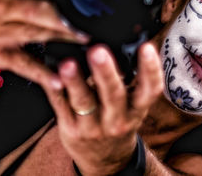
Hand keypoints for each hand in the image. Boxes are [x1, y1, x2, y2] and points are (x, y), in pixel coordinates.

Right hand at [0, 0, 87, 88]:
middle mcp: (4, 10)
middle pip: (35, 9)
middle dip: (62, 15)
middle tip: (86, 21)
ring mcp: (1, 33)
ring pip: (33, 33)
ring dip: (60, 36)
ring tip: (81, 40)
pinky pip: (23, 64)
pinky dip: (41, 73)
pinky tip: (56, 80)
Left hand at [46, 43, 163, 175]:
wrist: (105, 158)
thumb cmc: (119, 121)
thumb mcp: (133, 106)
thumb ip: (130, 80)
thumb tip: (123, 42)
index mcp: (137, 110)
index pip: (150, 90)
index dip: (151, 69)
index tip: (146, 47)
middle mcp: (117, 120)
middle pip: (113, 95)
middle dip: (106, 72)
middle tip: (98, 51)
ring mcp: (93, 127)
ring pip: (84, 102)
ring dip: (75, 82)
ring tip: (68, 64)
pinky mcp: (70, 129)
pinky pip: (60, 107)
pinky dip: (55, 90)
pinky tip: (50, 76)